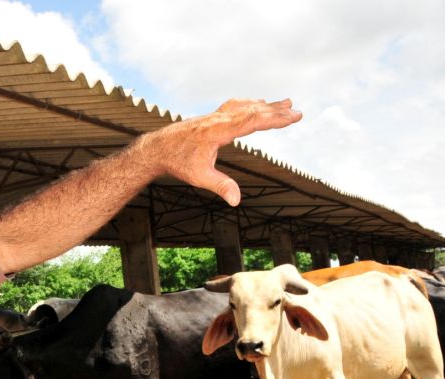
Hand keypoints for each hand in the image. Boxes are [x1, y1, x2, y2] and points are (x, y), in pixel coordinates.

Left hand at [150, 98, 301, 205]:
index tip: (293, 116)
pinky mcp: (210, 118)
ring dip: (265, 105)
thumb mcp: (199, 177)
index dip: (274, 118)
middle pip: (252, 111)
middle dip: (276, 111)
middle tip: (297, 111)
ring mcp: (213, 116)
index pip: (252, 121)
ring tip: (285, 103)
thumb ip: (220, 186)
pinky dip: (250, 104)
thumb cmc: (177, 162)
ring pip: (244, 106)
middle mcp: (217, 119)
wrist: (156, 149)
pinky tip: (256, 104)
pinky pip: (235, 106)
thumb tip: (236, 201)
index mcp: (218, 131)